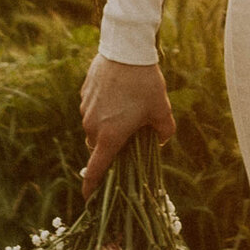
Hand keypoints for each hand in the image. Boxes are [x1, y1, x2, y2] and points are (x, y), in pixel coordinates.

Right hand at [79, 53, 175, 196]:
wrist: (126, 50)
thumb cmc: (146, 84)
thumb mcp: (162, 110)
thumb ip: (165, 132)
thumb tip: (160, 141)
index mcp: (110, 137)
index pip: (96, 170)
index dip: (91, 187)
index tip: (88, 198)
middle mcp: (92, 127)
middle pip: (99, 147)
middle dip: (111, 145)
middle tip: (129, 134)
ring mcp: (86, 110)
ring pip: (94, 126)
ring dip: (107, 125)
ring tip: (127, 107)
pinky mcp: (84, 94)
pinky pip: (92, 109)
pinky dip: (103, 108)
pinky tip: (118, 93)